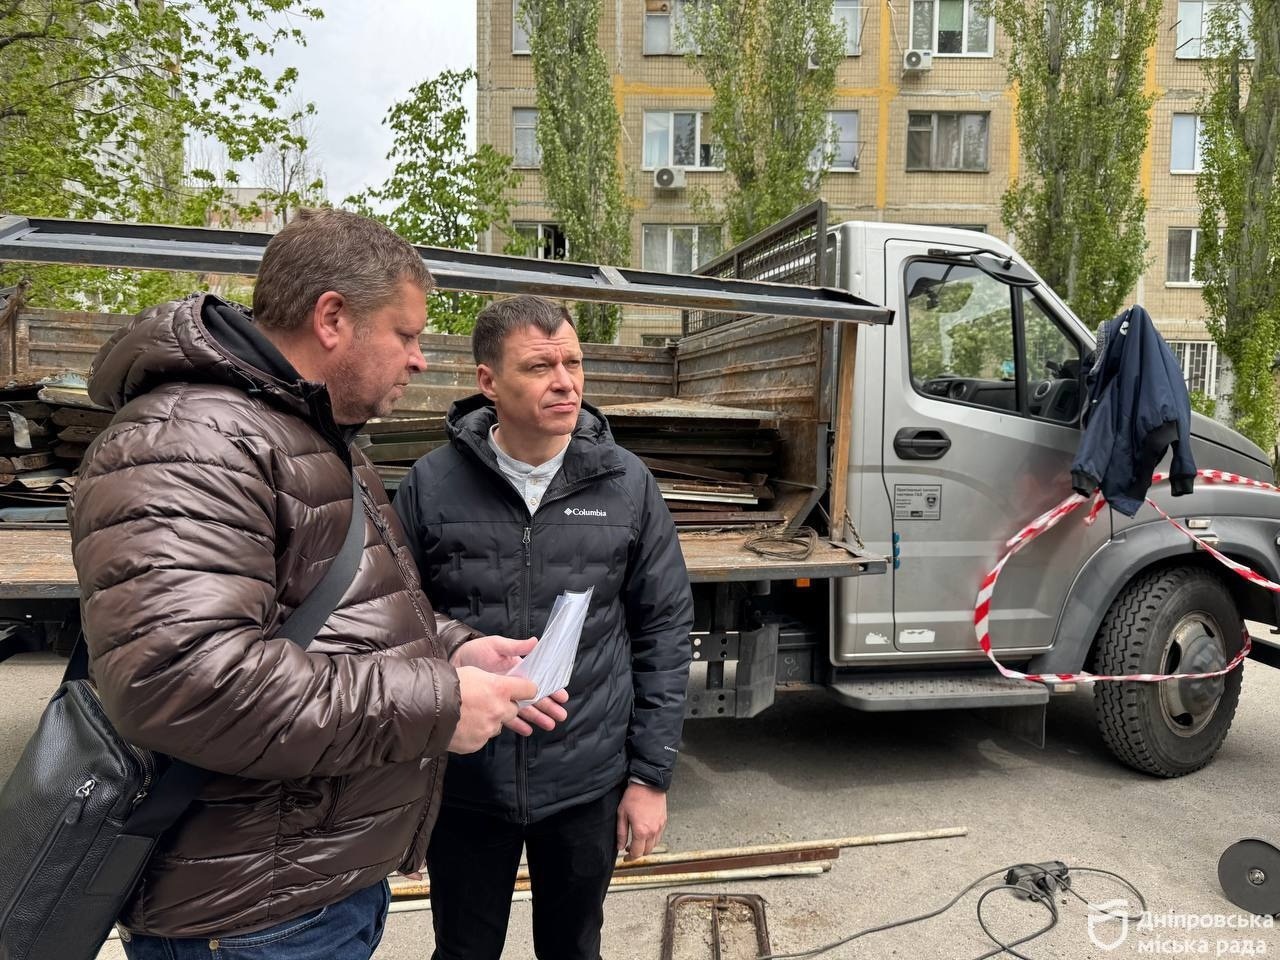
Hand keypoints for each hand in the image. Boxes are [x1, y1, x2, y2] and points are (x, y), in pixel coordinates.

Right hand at [448, 667, 535, 753]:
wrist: (425, 709)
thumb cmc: (447, 686)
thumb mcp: (473, 672)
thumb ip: (493, 680)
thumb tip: (503, 685)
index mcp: (500, 688)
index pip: (530, 689)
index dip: (526, 689)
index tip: (523, 691)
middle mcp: (499, 710)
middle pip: (514, 710)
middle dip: (504, 706)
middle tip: (486, 701)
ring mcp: (489, 728)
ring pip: (498, 724)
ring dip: (490, 720)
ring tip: (469, 713)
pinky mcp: (479, 743)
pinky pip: (484, 737)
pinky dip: (477, 732)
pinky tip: (463, 724)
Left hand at [450, 636, 569, 735]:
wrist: (453, 662)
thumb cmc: (476, 651)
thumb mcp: (496, 645)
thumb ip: (516, 647)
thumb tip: (536, 642)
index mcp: (518, 669)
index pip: (538, 681)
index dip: (551, 688)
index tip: (562, 697)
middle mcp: (513, 684)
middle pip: (535, 697)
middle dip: (548, 706)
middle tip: (561, 715)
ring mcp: (504, 696)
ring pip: (525, 708)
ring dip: (537, 717)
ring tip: (550, 725)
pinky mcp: (493, 705)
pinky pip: (507, 717)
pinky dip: (518, 724)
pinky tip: (528, 730)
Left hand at [615, 782, 666, 861]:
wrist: (648, 783)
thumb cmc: (634, 796)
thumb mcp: (622, 814)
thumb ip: (621, 833)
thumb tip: (620, 846)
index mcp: (641, 831)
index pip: (636, 853)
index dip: (630, 858)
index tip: (625, 858)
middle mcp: (652, 831)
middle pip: (646, 851)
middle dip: (637, 853)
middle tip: (630, 850)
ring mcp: (660, 826)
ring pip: (654, 845)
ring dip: (645, 847)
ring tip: (637, 841)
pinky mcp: (664, 821)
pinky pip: (659, 836)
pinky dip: (652, 839)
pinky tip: (646, 833)